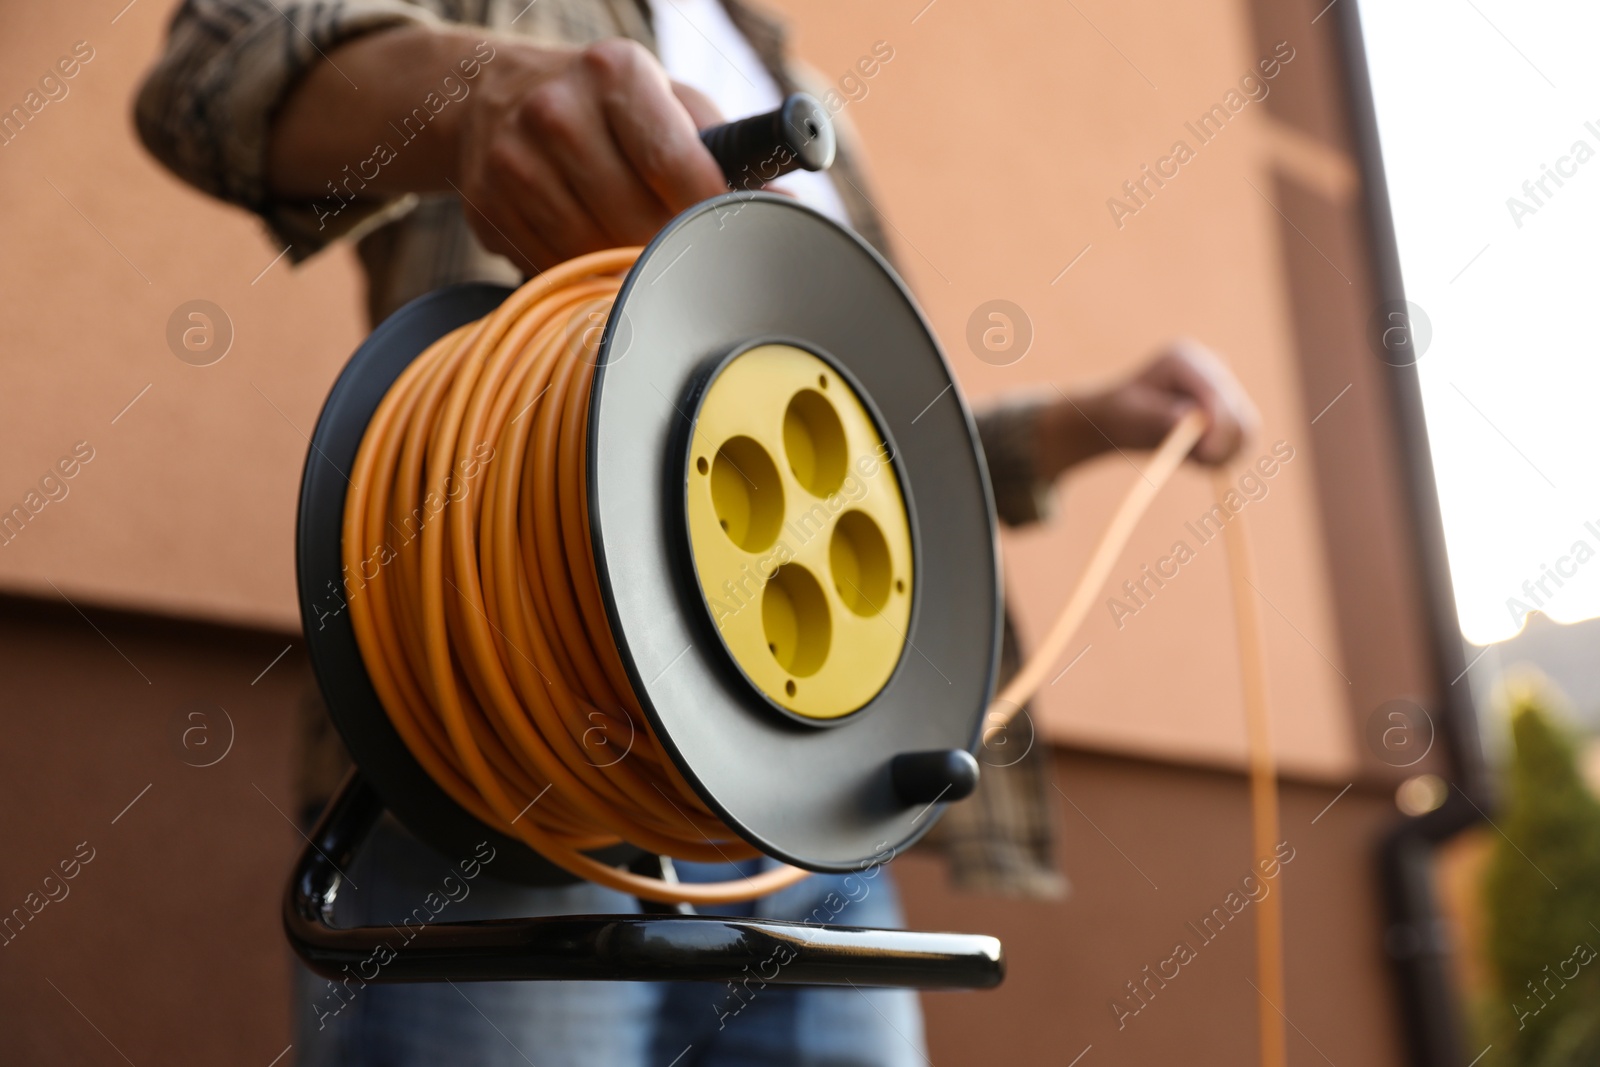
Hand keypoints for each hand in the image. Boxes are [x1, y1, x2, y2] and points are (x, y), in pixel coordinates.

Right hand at [455, 38, 726, 271]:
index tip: (727, 238)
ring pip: (592, 252)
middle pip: (635, 219)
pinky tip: (590, 252)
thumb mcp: (662, 98)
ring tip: (641, 258)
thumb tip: (782, 204)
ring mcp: (514, 160)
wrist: (486, 94)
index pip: (675, 164)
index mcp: (614, 73)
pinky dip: (581, 273)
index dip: (708, 212)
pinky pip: (553, 265)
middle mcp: (557, 111)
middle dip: (669, 248)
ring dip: (625, 269)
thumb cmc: (601, 104)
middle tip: (686, 256)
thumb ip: (724, 147)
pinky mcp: (487, 205)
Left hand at [1041, 340, 1258, 475]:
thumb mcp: (1132, 415)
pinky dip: (1225, 455)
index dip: (1219, 424)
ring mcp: (1226, 386)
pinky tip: (1197, 456)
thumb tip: (1188, 419)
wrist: (1125, 417)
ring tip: (1190, 458)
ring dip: (1224, 452)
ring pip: (1246, 428)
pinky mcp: (1233, 408)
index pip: (1215, 392)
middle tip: (1200, 464)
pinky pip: (1243, 439)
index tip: (1208, 455)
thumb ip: (1160, 417)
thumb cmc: (1122, 414)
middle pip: (1237, 409)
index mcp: (1184, 359)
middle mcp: (1212, 366)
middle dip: (1223, 443)